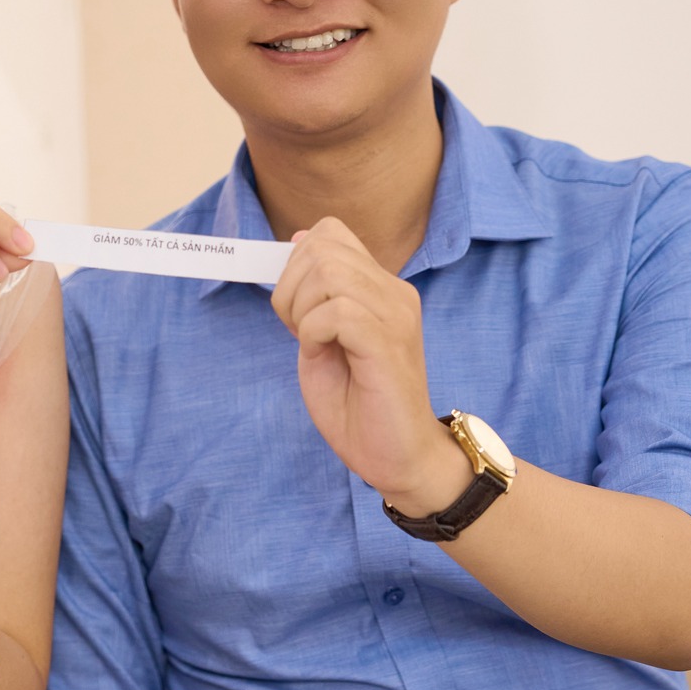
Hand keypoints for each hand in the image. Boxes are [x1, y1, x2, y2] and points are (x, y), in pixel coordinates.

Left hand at [269, 218, 466, 514]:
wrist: (399, 457)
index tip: (296, 308)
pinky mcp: (388, 342)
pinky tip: (322, 353)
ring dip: (300, 309)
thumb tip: (297, 241)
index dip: (296, 262)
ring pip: (328, 272)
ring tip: (312, 344)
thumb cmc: (359, 405)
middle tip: (298, 330)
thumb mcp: (322, 339)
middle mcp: (394, 292)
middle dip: (290, 286)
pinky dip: (313, 331)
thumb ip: (312, 294)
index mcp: (380, 287)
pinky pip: (336, 310)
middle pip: (322, 247)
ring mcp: (395, 314)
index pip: (330, 232)